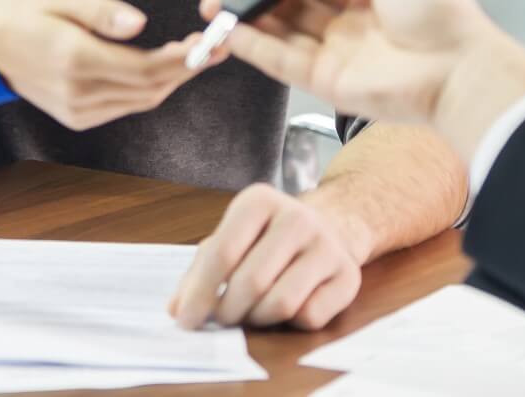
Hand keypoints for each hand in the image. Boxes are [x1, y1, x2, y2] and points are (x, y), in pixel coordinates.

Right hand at [0, 0, 217, 130]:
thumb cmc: (21, 12)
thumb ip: (102, 12)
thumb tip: (141, 23)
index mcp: (76, 60)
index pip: (147, 68)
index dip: (185, 59)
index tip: (211, 42)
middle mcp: (79, 92)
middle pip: (151, 89)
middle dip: (188, 69)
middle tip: (217, 45)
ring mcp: (77, 109)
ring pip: (141, 101)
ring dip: (172, 80)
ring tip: (197, 53)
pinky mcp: (76, 115)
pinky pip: (124, 105)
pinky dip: (149, 88)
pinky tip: (161, 66)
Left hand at [169, 184, 362, 330]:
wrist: (330, 227)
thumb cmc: (268, 238)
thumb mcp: (232, 240)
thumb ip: (200, 271)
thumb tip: (176, 309)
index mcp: (259, 200)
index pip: (223, 252)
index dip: (200, 293)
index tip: (185, 321)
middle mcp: (297, 217)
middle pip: (251, 282)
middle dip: (229, 311)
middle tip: (224, 318)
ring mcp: (327, 245)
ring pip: (282, 303)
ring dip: (259, 318)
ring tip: (253, 312)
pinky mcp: (348, 275)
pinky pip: (310, 316)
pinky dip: (291, 323)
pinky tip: (288, 307)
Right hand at [199, 0, 524, 155]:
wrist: (459, 70)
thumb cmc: (439, 15)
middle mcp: (346, 22)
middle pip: (287, 4)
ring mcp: (334, 54)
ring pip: (277, 32)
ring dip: (242, 17)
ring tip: (208, 2)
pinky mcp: (326, 83)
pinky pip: (282, 63)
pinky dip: (254, 47)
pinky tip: (229, 30)